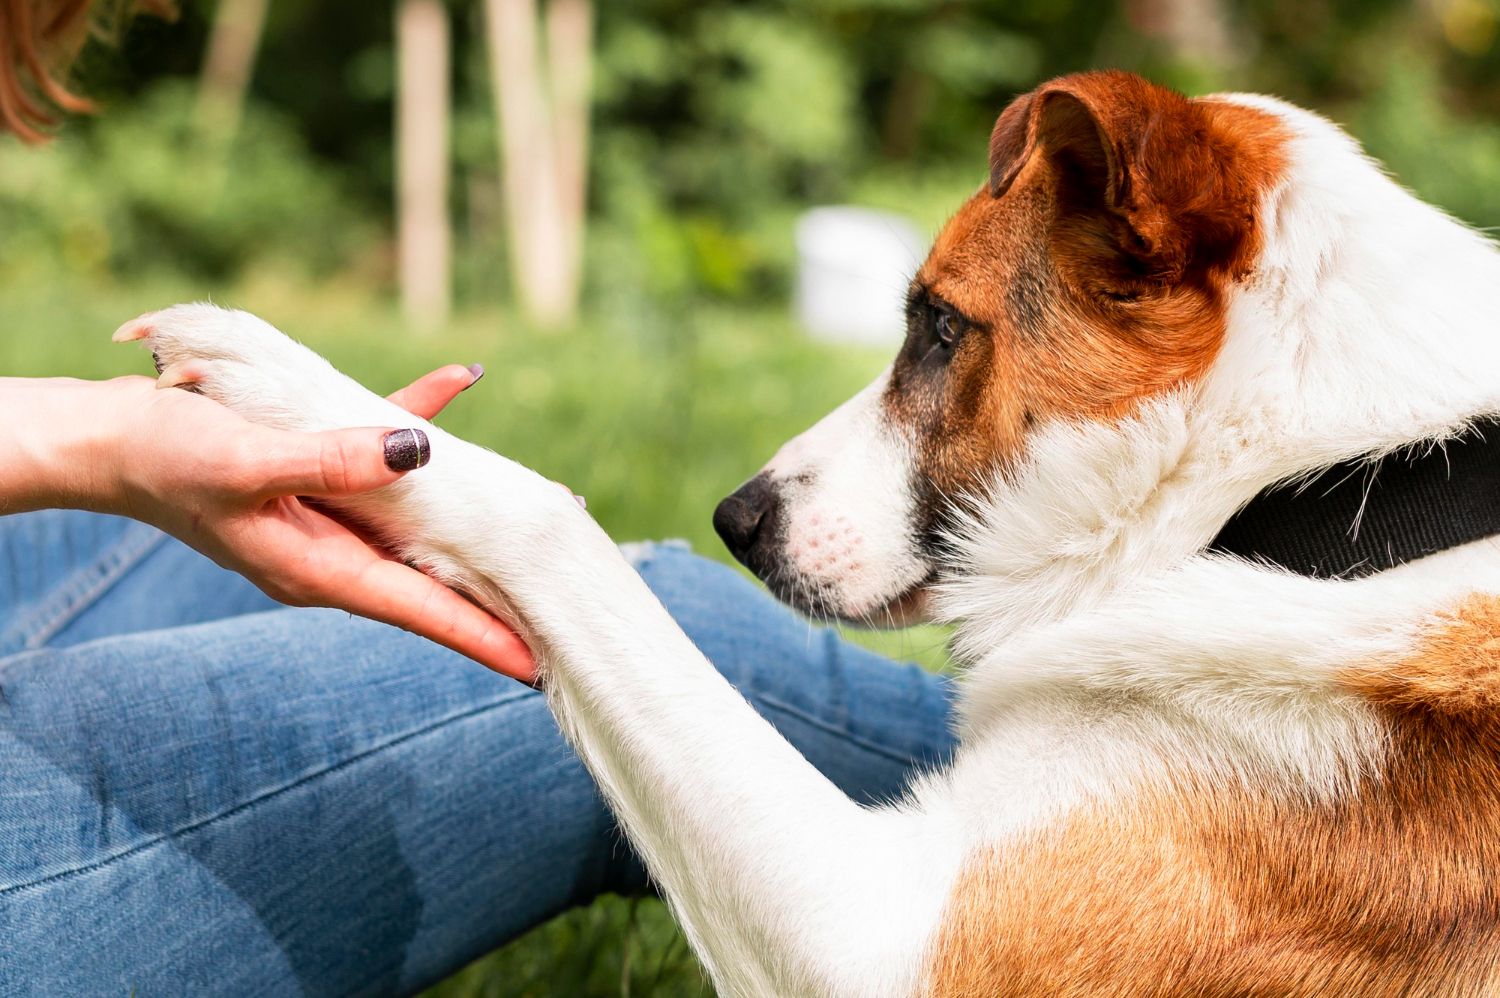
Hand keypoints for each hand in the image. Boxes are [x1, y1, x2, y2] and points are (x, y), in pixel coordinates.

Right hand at [86, 365, 536, 682]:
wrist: (105, 438)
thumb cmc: (163, 458)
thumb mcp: (246, 462)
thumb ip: (332, 460)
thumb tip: (419, 451)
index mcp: (319, 569)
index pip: (421, 612)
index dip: (482, 635)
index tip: (537, 662)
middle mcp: (333, 552)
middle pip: (432, 576)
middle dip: (495, 583)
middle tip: (564, 588)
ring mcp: (328, 516)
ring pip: (419, 517)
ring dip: (475, 508)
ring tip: (542, 502)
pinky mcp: (317, 473)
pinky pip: (381, 448)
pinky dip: (418, 421)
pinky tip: (456, 381)